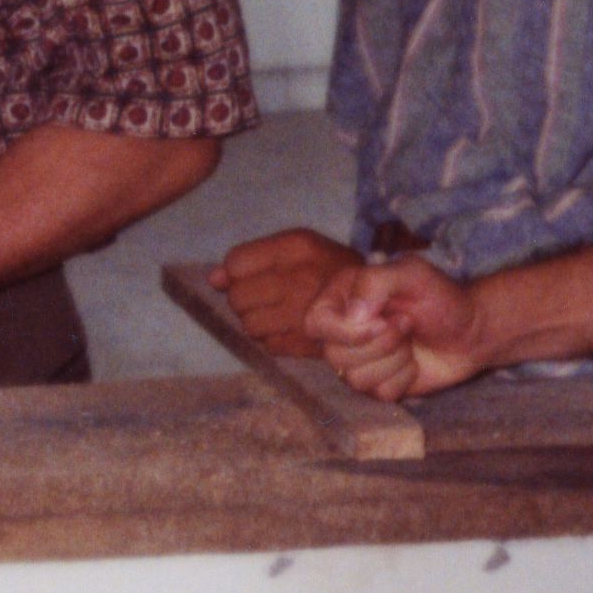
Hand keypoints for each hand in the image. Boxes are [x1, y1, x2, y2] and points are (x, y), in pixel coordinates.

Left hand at [213, 226, 357, 352]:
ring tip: (277, 312)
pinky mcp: (308, 342)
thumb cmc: (329, 268)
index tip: (251, 275)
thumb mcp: (297, 247)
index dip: (236, 272)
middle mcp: (299, 279)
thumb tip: (213, 279)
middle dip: (244, 299)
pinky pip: (267, 345)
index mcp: (297, 247)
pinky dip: (273, 339)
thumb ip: (252, 258)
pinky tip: (289, 328)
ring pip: (248, 325)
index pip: (236, 263)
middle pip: (237, 298)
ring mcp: (304, 314)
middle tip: (264, 297)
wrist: (379, 301)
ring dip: (256, 321)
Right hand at [311, 256, 489, 399]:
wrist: (471, 332)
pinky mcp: (376, 385)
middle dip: (381, 344)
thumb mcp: (412, 274)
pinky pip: (378, 394)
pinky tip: (413, 362)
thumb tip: (351, 316)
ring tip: (410, 342)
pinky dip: (403, 378)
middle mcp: (344, 331)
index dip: (345, 330)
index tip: (381, 320)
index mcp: (342, 298)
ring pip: (354, 379)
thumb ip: (375, 282)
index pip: (314, 323)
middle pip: (334, 355)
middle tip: (407, 324)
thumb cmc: (441, 298)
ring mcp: (359, 361)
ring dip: (394, 360)